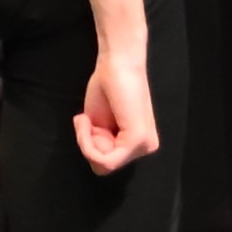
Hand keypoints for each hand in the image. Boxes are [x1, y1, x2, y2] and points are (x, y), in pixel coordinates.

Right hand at [74, 43, 160, 174]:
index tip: (86, 123)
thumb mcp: (100, 126)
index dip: (88, 147)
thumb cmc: (106, 88)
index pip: (105, 165)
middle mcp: (146, 146)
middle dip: (87, 145)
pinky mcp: (138, 138)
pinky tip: (86, 119)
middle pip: (103, 168)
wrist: (116, 63)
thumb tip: (98, 165)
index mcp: (138, 144)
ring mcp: (144, 144)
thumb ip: (102, 146)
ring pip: (102, 165)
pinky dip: (86, 140)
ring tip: (86, 118)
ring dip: (85, 140)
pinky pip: (104, 160)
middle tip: (87, 120)